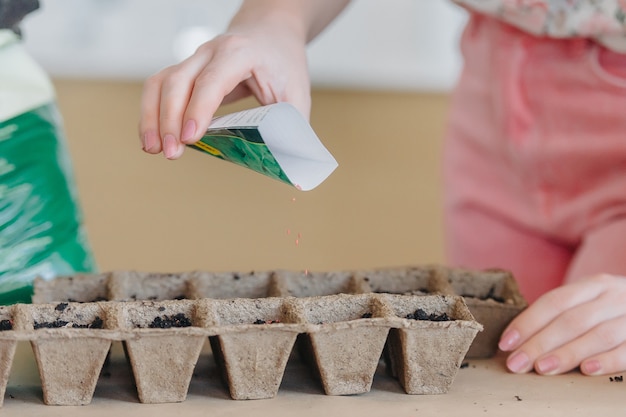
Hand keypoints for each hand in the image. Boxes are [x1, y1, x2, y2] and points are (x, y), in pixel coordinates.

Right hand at [139, 26, 310, 158]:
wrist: (270, 32)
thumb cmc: (283, 62)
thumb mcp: (297, 93)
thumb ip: (293, 128)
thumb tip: (291, 168)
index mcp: (240, 54)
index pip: (212, 81)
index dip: (199, 109)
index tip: (190, 138)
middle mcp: (211, 51)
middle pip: (178, 81)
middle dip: (169, 119)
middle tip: (171, 153)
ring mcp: (194, 59)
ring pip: (160, 83)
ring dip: (152, 117)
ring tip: (153, 149)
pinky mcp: (185, 70)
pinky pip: (159, 88)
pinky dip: (151, 112)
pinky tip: (153, 138)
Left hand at [498, 274, 625, 374]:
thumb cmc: (612, 310)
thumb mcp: (591, 301)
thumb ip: (563, 315)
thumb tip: (519, 340)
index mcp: (594, 285)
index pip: (554, 302)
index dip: (527, 322)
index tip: (506, 343)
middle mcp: (614, 296)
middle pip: (571, 320)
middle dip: (539, 343)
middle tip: (516, 363)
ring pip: (596, 335)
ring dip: (567, 353)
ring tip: (542, 368)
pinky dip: (606, 360)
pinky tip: (586, 370)